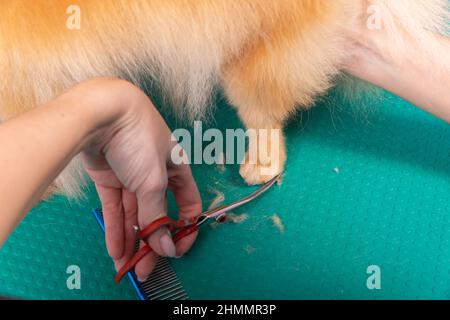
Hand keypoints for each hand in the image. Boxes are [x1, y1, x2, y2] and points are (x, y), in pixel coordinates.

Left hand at [81, 80, 201, 280]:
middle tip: (146, 267)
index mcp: (177, 169)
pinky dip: (115, 229)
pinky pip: (115, 208)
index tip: (178, 249)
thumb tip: (167, 247)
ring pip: (134, 214)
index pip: (188, 204)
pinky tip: (116, 250)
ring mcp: (132, 177)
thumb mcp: (152, 180)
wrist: (100, 113)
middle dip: (152, 241)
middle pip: (157, 213)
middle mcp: (156, 174)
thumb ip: (157, 215)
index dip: (185, 228)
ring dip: (131, 240)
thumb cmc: (138, 138)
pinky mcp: (109, 179)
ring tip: (127, 266)